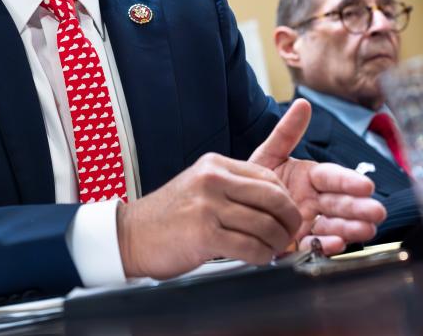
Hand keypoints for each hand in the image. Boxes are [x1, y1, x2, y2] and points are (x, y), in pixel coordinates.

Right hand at [116, 152, 301, 279]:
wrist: (132, 235)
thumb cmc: (171, 216)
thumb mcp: (202, 187)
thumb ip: (235, 188)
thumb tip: (278, 203)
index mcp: (215, 164)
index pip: (268, 177)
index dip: (285, 200)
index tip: (287, 216)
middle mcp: (212, 180)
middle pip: (273, 198)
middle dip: (289, 221)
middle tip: (289, 235)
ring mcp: (207, 206)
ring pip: (265, 224)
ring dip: (277, 243)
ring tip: (273, 250)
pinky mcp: (204, 234)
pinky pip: (250, 247)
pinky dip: (262, 257)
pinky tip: (258, 258)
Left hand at [249, 99, 385, 253]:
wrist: (235, 206)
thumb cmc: (255, 180)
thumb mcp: (268, 155)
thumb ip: (286, 132)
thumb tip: (303, 103)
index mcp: (311, 177)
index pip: (333, 177)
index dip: (349, 182)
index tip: (366, 185)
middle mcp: (315, 201)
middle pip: (340, 203)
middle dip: (359, 208)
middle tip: (376, 211)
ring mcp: (309, 223)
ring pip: (334, 225)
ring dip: (351, 228)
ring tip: (367, 229)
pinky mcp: (299, 245)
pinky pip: (314, 247)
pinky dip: (326, 246)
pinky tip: (337, 244)